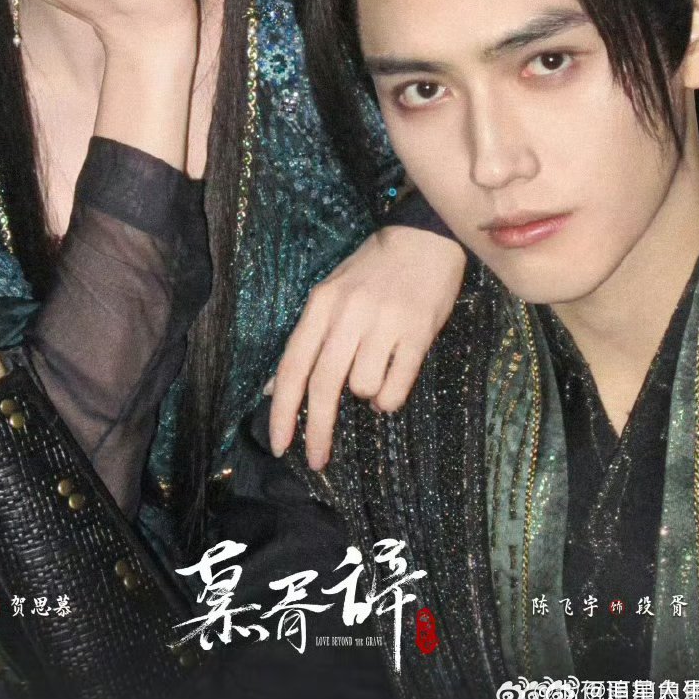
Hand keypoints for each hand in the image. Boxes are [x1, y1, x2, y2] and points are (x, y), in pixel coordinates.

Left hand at [268, 226, 465, 468]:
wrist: (423, 238)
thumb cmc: (372, 270)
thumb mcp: (330, 295)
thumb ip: (306, 339)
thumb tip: (275, 387)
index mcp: (321, 304)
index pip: (293, 365)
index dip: (284, 411)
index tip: (280, 446)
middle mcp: (348, 315)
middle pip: (323, 386)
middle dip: (317, 431)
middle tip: (317, 459)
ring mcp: (384, 323)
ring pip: (362, 388)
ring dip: (366, 394)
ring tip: (377, 370)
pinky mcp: (418, 332)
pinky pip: (396, 387)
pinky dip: (391, 396)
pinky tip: (394, 379)